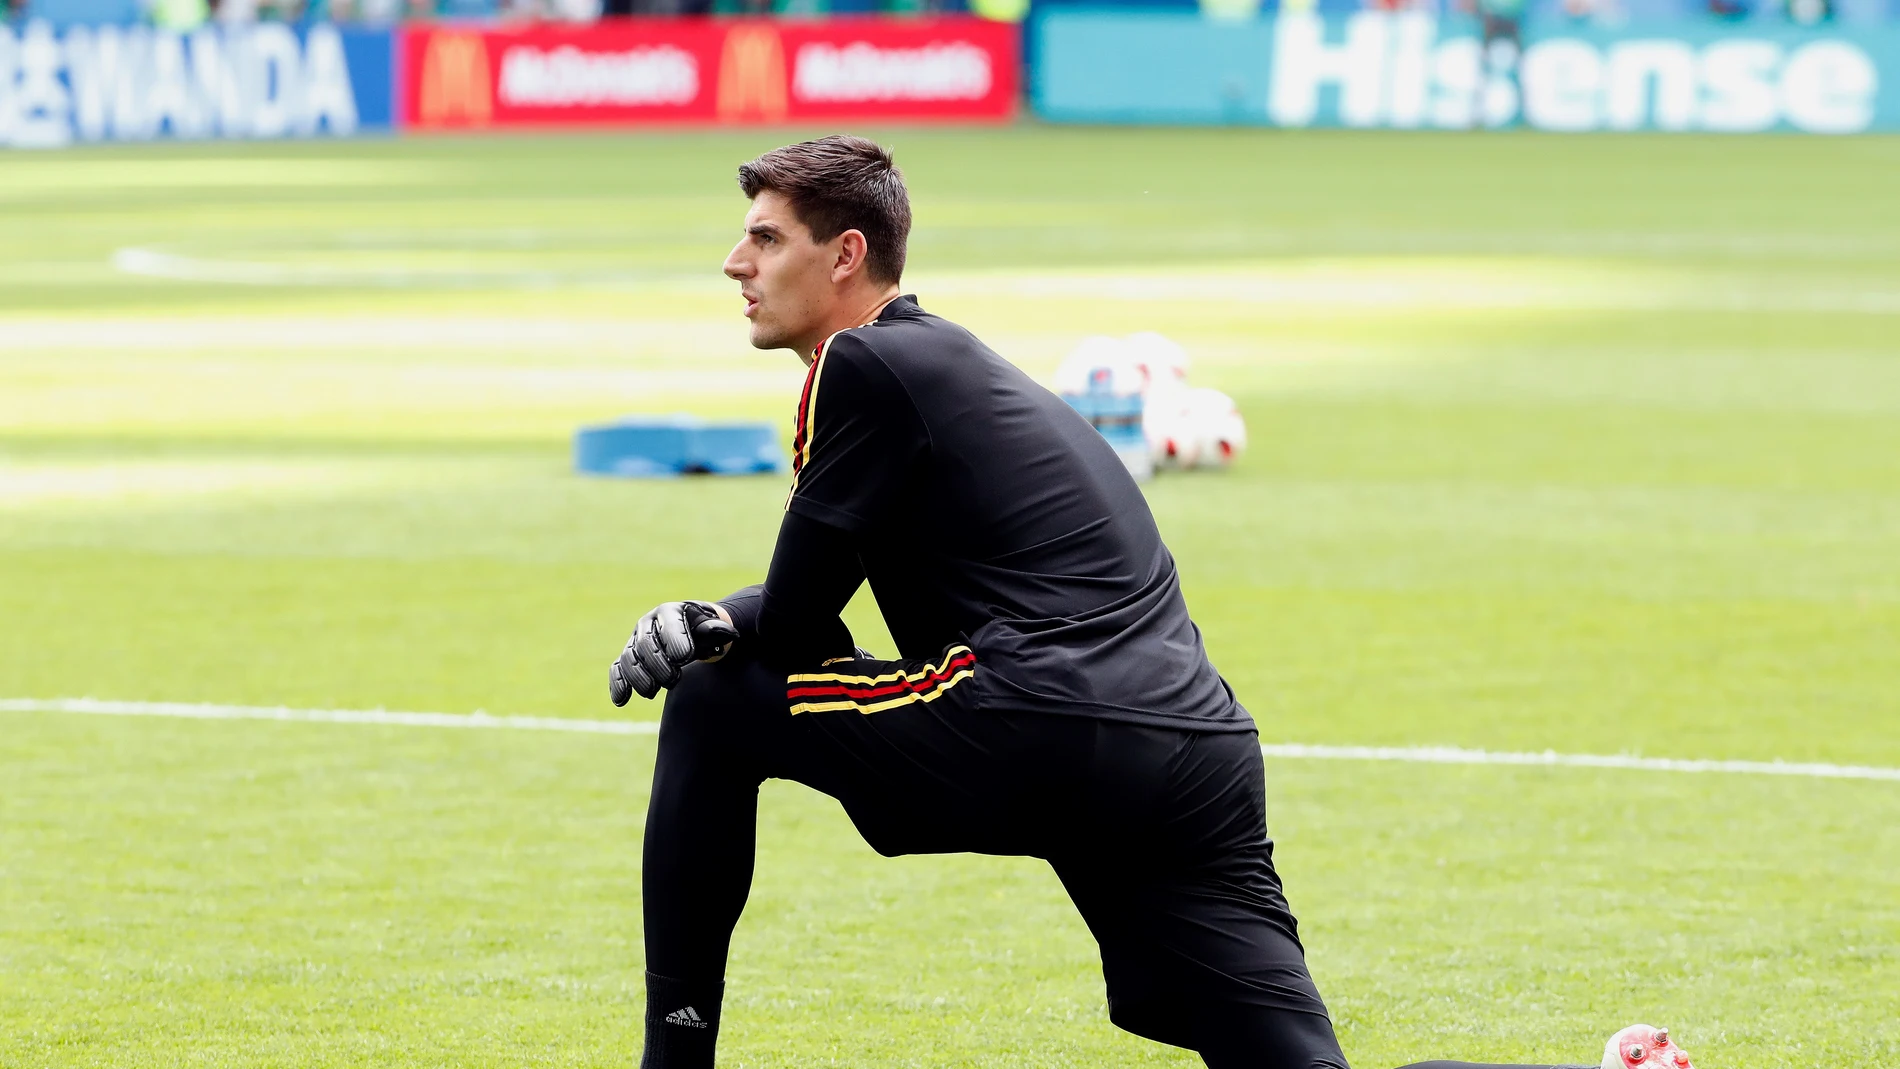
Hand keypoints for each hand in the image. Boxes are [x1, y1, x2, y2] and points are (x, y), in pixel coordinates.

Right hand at [609, 600, 739, 705]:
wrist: (691, 635)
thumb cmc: (703, 631)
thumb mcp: (712, 627)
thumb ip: (717, 630)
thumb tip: (729, 633)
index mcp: (669, 611)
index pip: (668, 624)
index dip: (675, 640)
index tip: (685, 658)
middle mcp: (648, 624)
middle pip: (645, 643)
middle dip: (657, 664)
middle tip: (673, 680)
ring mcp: (635, 641)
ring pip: (629, 658)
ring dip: (638, 677)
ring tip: (652, 692)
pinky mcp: (629, 657)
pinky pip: (618, 669)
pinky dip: (618, 684)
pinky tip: (622, 700)